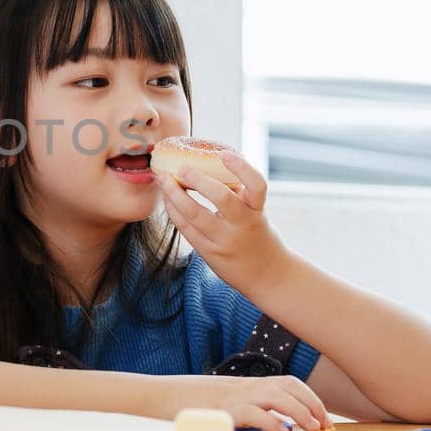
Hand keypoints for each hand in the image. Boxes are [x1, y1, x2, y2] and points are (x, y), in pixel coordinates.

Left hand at [157, 152, 291, 299]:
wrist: (267, 276)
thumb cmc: (258, 235)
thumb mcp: (256, 212)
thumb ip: (237, 193)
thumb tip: (208, 165)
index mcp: (257, 211)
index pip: (257, 186)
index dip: (242, 168)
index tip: (226, 154)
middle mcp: (243, 225)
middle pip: (222, 199)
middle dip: (198, 180)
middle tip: (182, 167)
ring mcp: (225, 241)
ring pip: (195, 215)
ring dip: (175, 195)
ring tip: (163, 180)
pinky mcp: (210, 253)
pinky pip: (186, 230)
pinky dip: (174, 212)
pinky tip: (167, 200)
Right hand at [157, 374, 330, 430]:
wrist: (154, 396)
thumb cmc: (184, 402)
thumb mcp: (219, 400)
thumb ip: (243, 407)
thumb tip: (270, 422)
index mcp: (243, 384)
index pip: (286, 381)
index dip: (309, 397)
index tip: (322, 415)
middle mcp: (242, 387)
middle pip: (288, 386)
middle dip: (312, 405)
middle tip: (324, 425)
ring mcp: (232, 397)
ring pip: (277, 396)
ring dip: (300, 412)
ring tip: (311, 429)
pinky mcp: (221, 411)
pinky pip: (254, 414)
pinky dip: (273, 423)